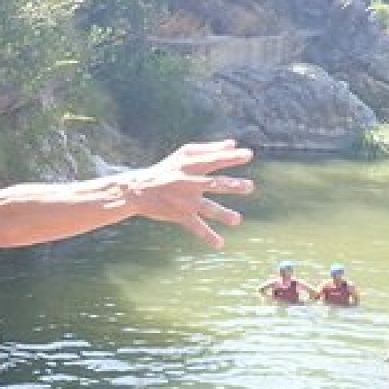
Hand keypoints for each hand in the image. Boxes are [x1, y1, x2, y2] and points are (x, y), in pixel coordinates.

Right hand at [129, 140, 254, 246]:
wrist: (139, 190)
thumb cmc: (166, 169)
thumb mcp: (184, 154)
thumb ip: (209, 149)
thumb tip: (233, 144)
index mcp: (191, 165)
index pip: (214, 160)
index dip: (231, 158)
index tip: (248, 155)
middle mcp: (189, 182)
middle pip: (213, 183)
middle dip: (232, 185)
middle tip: (249, 186)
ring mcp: (184, 200)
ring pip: (207, 208)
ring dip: (222, 214)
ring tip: (237, 220)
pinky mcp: (180, 215)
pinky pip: (196, 227)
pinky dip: (208, 236)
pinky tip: (220, 244)